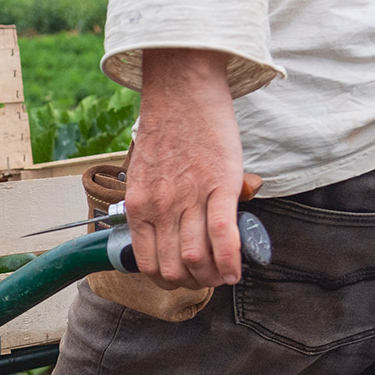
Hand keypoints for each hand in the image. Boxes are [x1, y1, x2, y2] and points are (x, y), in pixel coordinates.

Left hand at [128, 48, 245, 289]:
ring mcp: (188, 198)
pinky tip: (236, 271)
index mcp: (138, 205)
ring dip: (213, 277)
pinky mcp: (219, 185)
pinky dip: (231, 261)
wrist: (181, 91)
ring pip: (197, 259)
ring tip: (224, 276)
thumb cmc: (166, 130)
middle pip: (174, 268)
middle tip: (208, 279)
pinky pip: (223, 237)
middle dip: (193, 283)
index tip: (183, 279)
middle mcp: (159, 207)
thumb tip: (176, 227)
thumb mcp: (146, 173)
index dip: (167, 280)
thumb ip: (156, 203)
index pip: (147, 264)